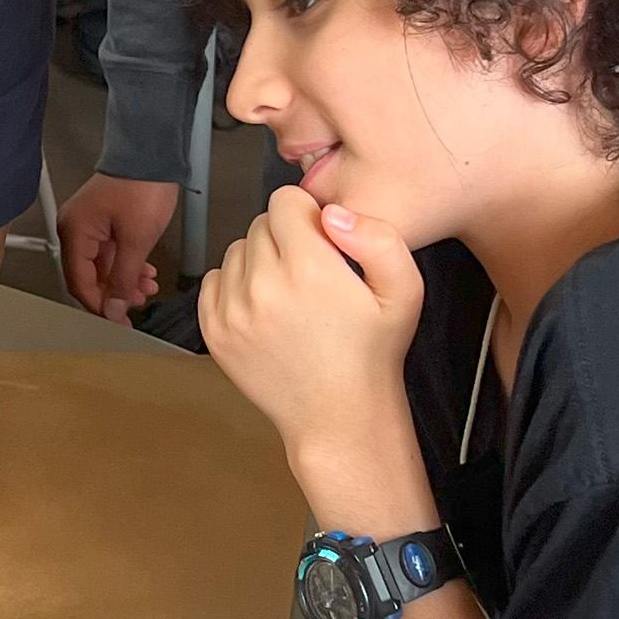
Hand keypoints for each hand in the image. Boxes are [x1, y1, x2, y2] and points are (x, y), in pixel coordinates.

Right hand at [57, 174, 174, 320]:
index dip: (99, 306)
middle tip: (133, 308)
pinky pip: (109, 252)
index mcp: (75, 232)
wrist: (153, 153)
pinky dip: (126, 265)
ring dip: (124, 281)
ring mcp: (89, 225)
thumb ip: (123, 278)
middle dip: (114, 294)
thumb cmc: (142, 183)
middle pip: (88, 276)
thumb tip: (114, 307)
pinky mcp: (103, 221)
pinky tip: (143, 273)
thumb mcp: (137, 239)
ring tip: (145, 289)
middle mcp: (76, 228)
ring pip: (102, 266)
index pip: (79, 282)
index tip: (117, 321)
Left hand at [199, 188, 430, 525]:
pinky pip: (213, 281)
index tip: (323, 242)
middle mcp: (264, 285)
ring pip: (236, 250)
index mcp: (309, 268)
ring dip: (259, 261)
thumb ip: (378, 238)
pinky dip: (235, 287)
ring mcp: (233, 311)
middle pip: (260, 224)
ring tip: (289, 294)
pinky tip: (265, 308)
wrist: (339, 417)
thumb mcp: (405, 291)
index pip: (285, 201)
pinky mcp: (215, 332)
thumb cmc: (372, 354)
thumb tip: (331, 214)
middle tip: (310, 274)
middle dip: (285, 238)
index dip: (307, 215)